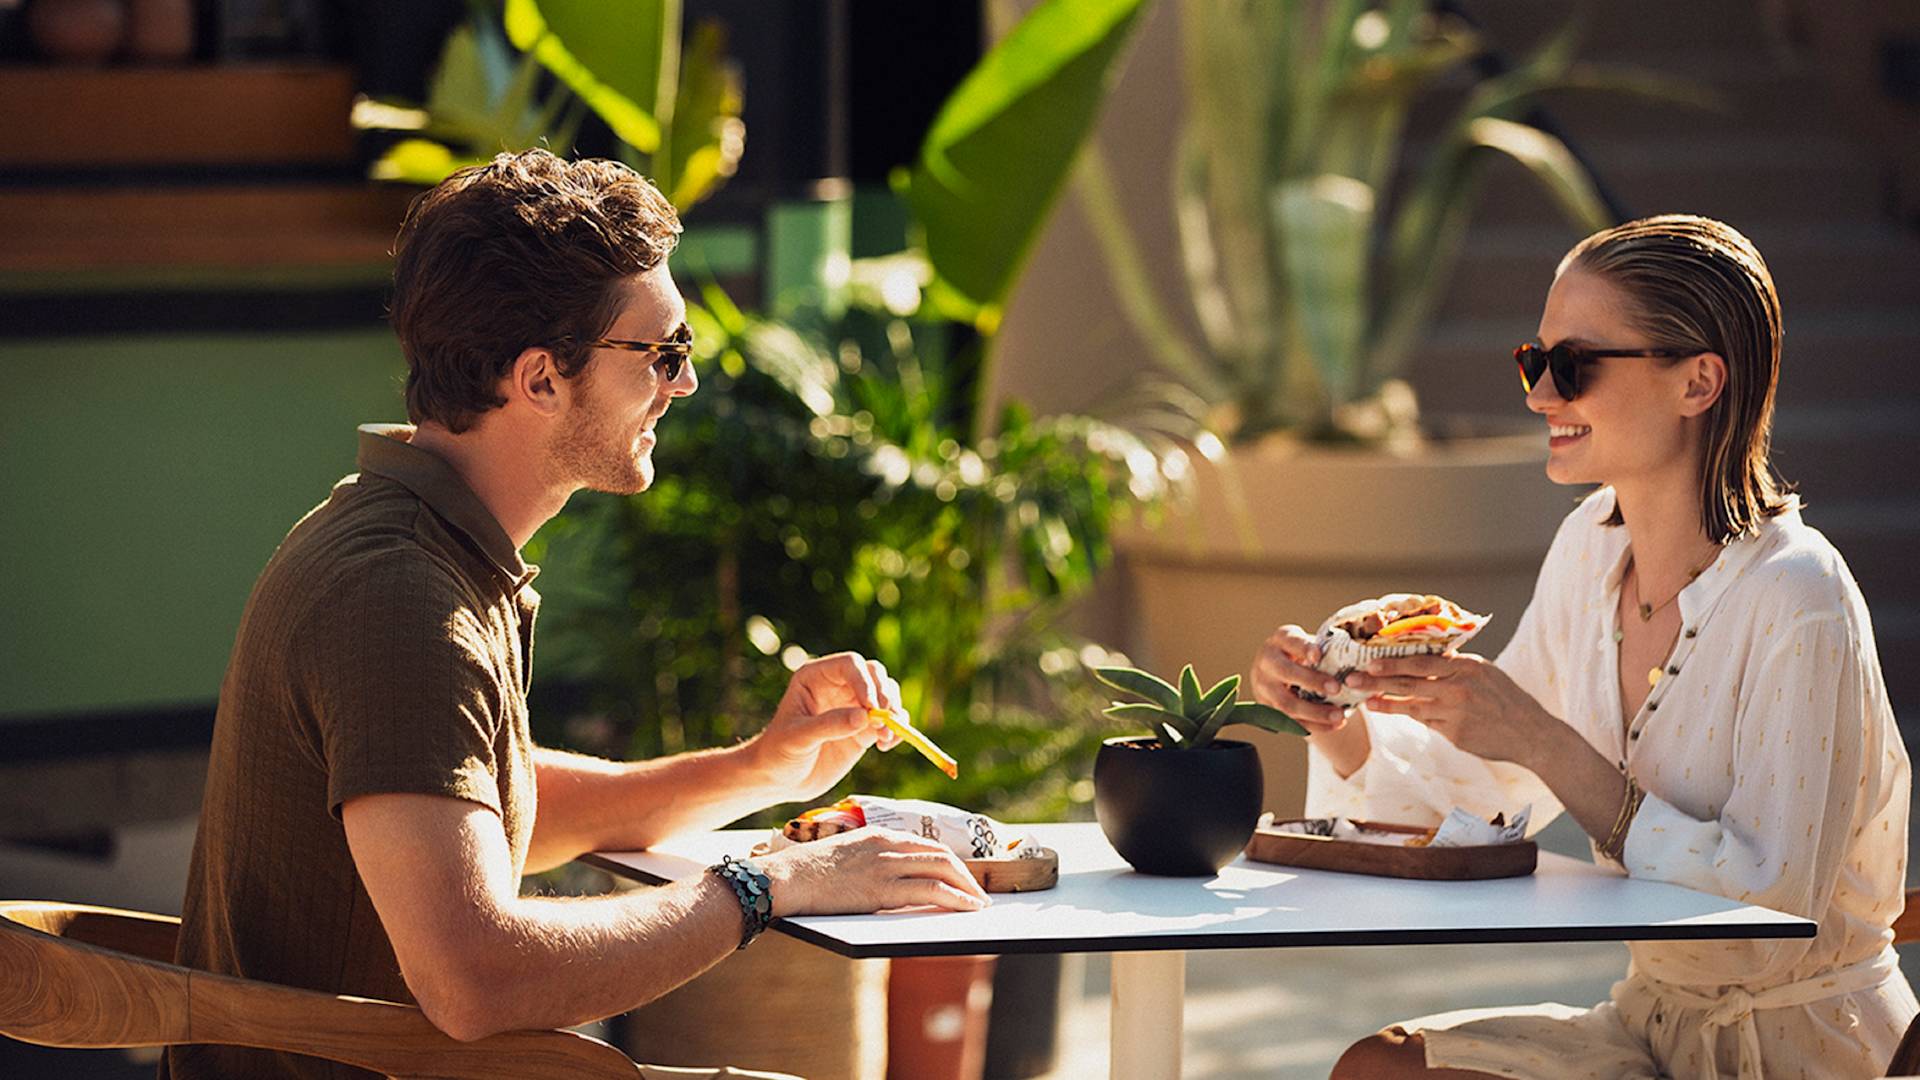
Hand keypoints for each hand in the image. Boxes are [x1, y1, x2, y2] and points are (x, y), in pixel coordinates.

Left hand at [749, 652, 903, 803]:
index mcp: (816, 677)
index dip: (864, 681)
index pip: (850, 664)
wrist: (780, 780)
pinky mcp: (864, 730)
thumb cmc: (778, 752)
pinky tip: (887, 746)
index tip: (870, 707)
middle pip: (875, 674)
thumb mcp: (797, 738)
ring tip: (886, 737)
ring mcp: (854, 708)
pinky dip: (896, 731)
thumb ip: (829, 725)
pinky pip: (890, 723)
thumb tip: (864, 716)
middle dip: (885, 694)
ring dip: (894, 713)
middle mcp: (839, 686)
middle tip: (886, 719)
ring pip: (887, 695)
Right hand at [760, 827, 990, 914]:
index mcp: (877, 833)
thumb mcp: (844, 855)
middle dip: (966, 874)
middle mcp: (887, 844)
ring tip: (979, 904)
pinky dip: (956, 898)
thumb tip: (887, 880)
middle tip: (978, 892)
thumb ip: (869, 860)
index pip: (926, 843)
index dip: (950, 860)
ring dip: (967, 888)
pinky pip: (931, 890)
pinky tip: (968, 908)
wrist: (786, 878)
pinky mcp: (883, 888)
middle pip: (941, 854)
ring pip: (942, 869)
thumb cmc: (807, 873)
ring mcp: (886, 865)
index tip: (962, 875)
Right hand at [1249, 624, 1350, 734]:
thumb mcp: (1314, 643)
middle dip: (1311, 681)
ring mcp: (1263, 687)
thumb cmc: (1307, 655)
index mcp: (1280, 640)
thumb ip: (1335, 645)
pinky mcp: (1268, 709)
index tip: (1318, 655)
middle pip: (1286, 672)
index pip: (1290, 641)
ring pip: (1286, 703)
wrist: (1280, 673)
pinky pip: (1290, 721)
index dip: (1303, 648)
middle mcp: (1267, 661)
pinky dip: (1314, 725)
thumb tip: (1373, 635)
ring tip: (1340, 716)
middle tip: (1336, 688)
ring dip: (1315, 712)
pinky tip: (1334, 725)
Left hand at [1339, 652, 1552, 765]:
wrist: (1531, 734)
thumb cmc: (1506, 700)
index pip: (1420, 662)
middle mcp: (1459, 688)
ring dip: (1388, 705)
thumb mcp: (1485, 673)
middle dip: (1377, 682)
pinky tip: (1402, 715)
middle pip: (1409, 683)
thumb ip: (1455, 668)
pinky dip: (1418, 719)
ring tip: (1368, 703)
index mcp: (1465, 667)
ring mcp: (1456, 713)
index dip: (1391, 662)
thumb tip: (1423, 662)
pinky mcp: (1456, 735)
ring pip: (1413, 707)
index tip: (1369, 661)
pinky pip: (1430, 724)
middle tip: (1353, 680)